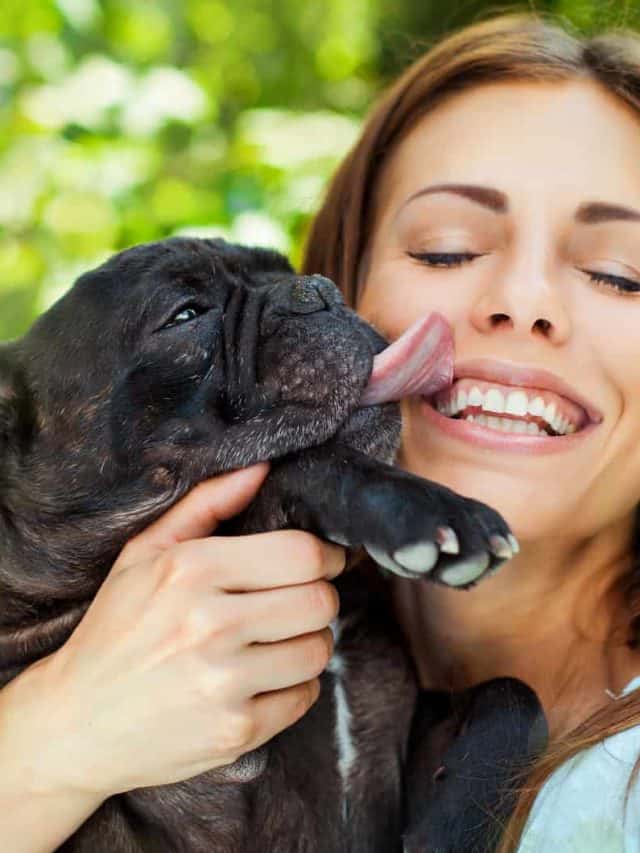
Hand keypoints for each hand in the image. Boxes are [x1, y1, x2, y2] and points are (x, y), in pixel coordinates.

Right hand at [7, 463, 344, 798]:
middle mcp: (210, 625)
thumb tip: (261, 468)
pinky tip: (262, 679)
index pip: (301, 554)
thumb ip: (206, 504)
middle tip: (297, 601)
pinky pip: (305, 697)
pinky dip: (294, 686)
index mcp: (191, 570)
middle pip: (320, 601)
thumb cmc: (115, 630)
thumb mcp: (145, 554)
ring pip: (318, 649)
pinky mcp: (235, 731)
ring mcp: (224, 683)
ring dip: (309, 642)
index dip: (327, 555)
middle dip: (319, 597)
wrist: (76, 724)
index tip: (325, 561)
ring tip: (276, 640)